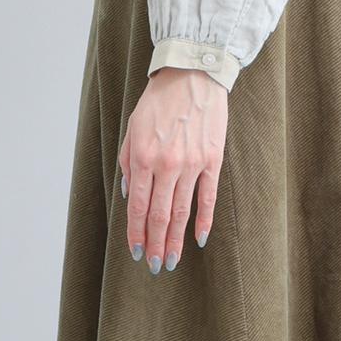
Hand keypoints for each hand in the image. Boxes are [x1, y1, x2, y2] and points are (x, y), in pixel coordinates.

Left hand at [119, 66, 227, 273]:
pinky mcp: (212, 160)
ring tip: (173, 259)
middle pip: (160, 215)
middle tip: (156, 266)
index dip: (137, 232)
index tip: (137, 252)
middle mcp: (167, 164)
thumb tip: (131, 197)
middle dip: (156, 244)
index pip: (139, 206)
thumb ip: (128, 163)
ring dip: (176, 240)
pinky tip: (197, 239)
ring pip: (182, 211)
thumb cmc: (158, 102)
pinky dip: (203, 221)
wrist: (192, 75)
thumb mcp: (132, 129)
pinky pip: (207, 197)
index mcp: (143, 157)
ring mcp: (192, 164)